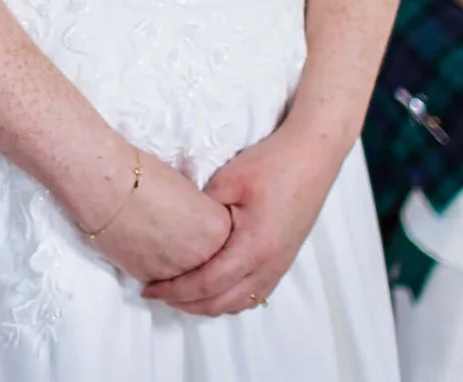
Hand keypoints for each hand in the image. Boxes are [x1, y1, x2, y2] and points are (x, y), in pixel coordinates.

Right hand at [72, 142, 231, 284]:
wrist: (107, 186)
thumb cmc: (144, 176)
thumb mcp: (188, 191)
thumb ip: (202, 216)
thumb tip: (198, 226)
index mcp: (218, 229)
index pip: (226, 243)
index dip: (210, 237)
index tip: (201, 233)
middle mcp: (203, 255)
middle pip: (208, 266)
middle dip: (200, 263)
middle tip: (186, 252)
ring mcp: (177, 271)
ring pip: (186, 282)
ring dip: (180, 276)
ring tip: (167, 259)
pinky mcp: (151, 279)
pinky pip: (162, 283)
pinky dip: (157, 276)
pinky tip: (147, 257)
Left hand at [145, 130, 341, 315]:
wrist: (312, 157)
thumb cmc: (271, 164)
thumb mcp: (228, 180)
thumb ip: (202, 208)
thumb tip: (177, 226)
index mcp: (253, 248)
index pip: (207, 284)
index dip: (175, 291)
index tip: (149, 289)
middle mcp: (269, 265)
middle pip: (221, 303)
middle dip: (187, 304)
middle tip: (158, 294)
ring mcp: (279, 266)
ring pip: (240, 304)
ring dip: (208, 305)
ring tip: (180, 294)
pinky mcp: (284, 261)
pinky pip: (254, 295)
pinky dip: (229, 299)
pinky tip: (213, 288)